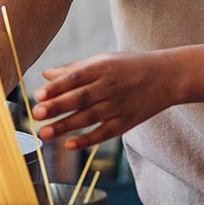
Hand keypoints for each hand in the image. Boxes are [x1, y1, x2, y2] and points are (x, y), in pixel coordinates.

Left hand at [31, 51, 179, 148]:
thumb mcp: (104, 60)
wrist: (167, 77)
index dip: (57, 87)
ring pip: (89, 118)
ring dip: (65, 126)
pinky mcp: (126, 122)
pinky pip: (104, 133)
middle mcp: (110, 87)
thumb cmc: (129, 66)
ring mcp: (118, 106)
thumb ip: (74, 69)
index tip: (39, 94)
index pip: (76, 78)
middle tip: (36, 113)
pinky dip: (87, 140)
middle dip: (57, 106)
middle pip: (80, 98)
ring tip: (44, 133)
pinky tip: (69, 145)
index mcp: (102, 68)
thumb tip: (46, 75)